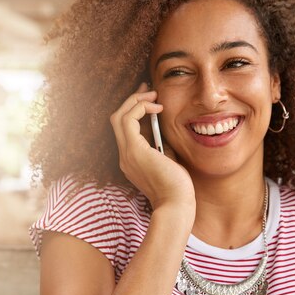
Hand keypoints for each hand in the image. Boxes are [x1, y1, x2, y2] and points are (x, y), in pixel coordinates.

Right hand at [110, 83, 195, 212]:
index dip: (134, 110)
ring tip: (153, 96)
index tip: (150, 100)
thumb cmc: (177, 188)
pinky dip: (140, 108)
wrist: (176, 205)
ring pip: (119, 116)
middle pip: (117, 119)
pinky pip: (128, 120)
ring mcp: (126, 154)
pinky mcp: (134, 151)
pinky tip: (157, 108)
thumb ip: (161, 144)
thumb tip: (162, 126)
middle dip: (132, 101)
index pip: (125, 129)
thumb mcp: (168, 160)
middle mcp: (124, 156)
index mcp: (131, 160)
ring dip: (135, 101)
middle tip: (148, 90)